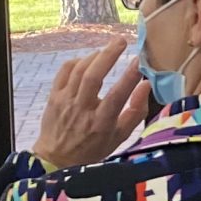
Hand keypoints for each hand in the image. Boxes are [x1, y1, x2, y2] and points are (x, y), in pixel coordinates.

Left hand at [32, 38, 149, 168]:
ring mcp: (65, 102)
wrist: (56, 159)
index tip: (140, 60)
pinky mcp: (54, 96)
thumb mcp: (119, 137)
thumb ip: (135, 112)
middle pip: (93, 76)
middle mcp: (82, 110)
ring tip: (107, 49)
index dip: (129, 77)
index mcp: (101, 123)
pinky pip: (64, 71)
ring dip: (94, 56)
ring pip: (78, 70)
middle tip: (121, 40)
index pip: (117, 95)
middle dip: (108, 55)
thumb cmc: (93, 149)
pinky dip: (77, 61)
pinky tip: (87, 61)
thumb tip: (147, 85)